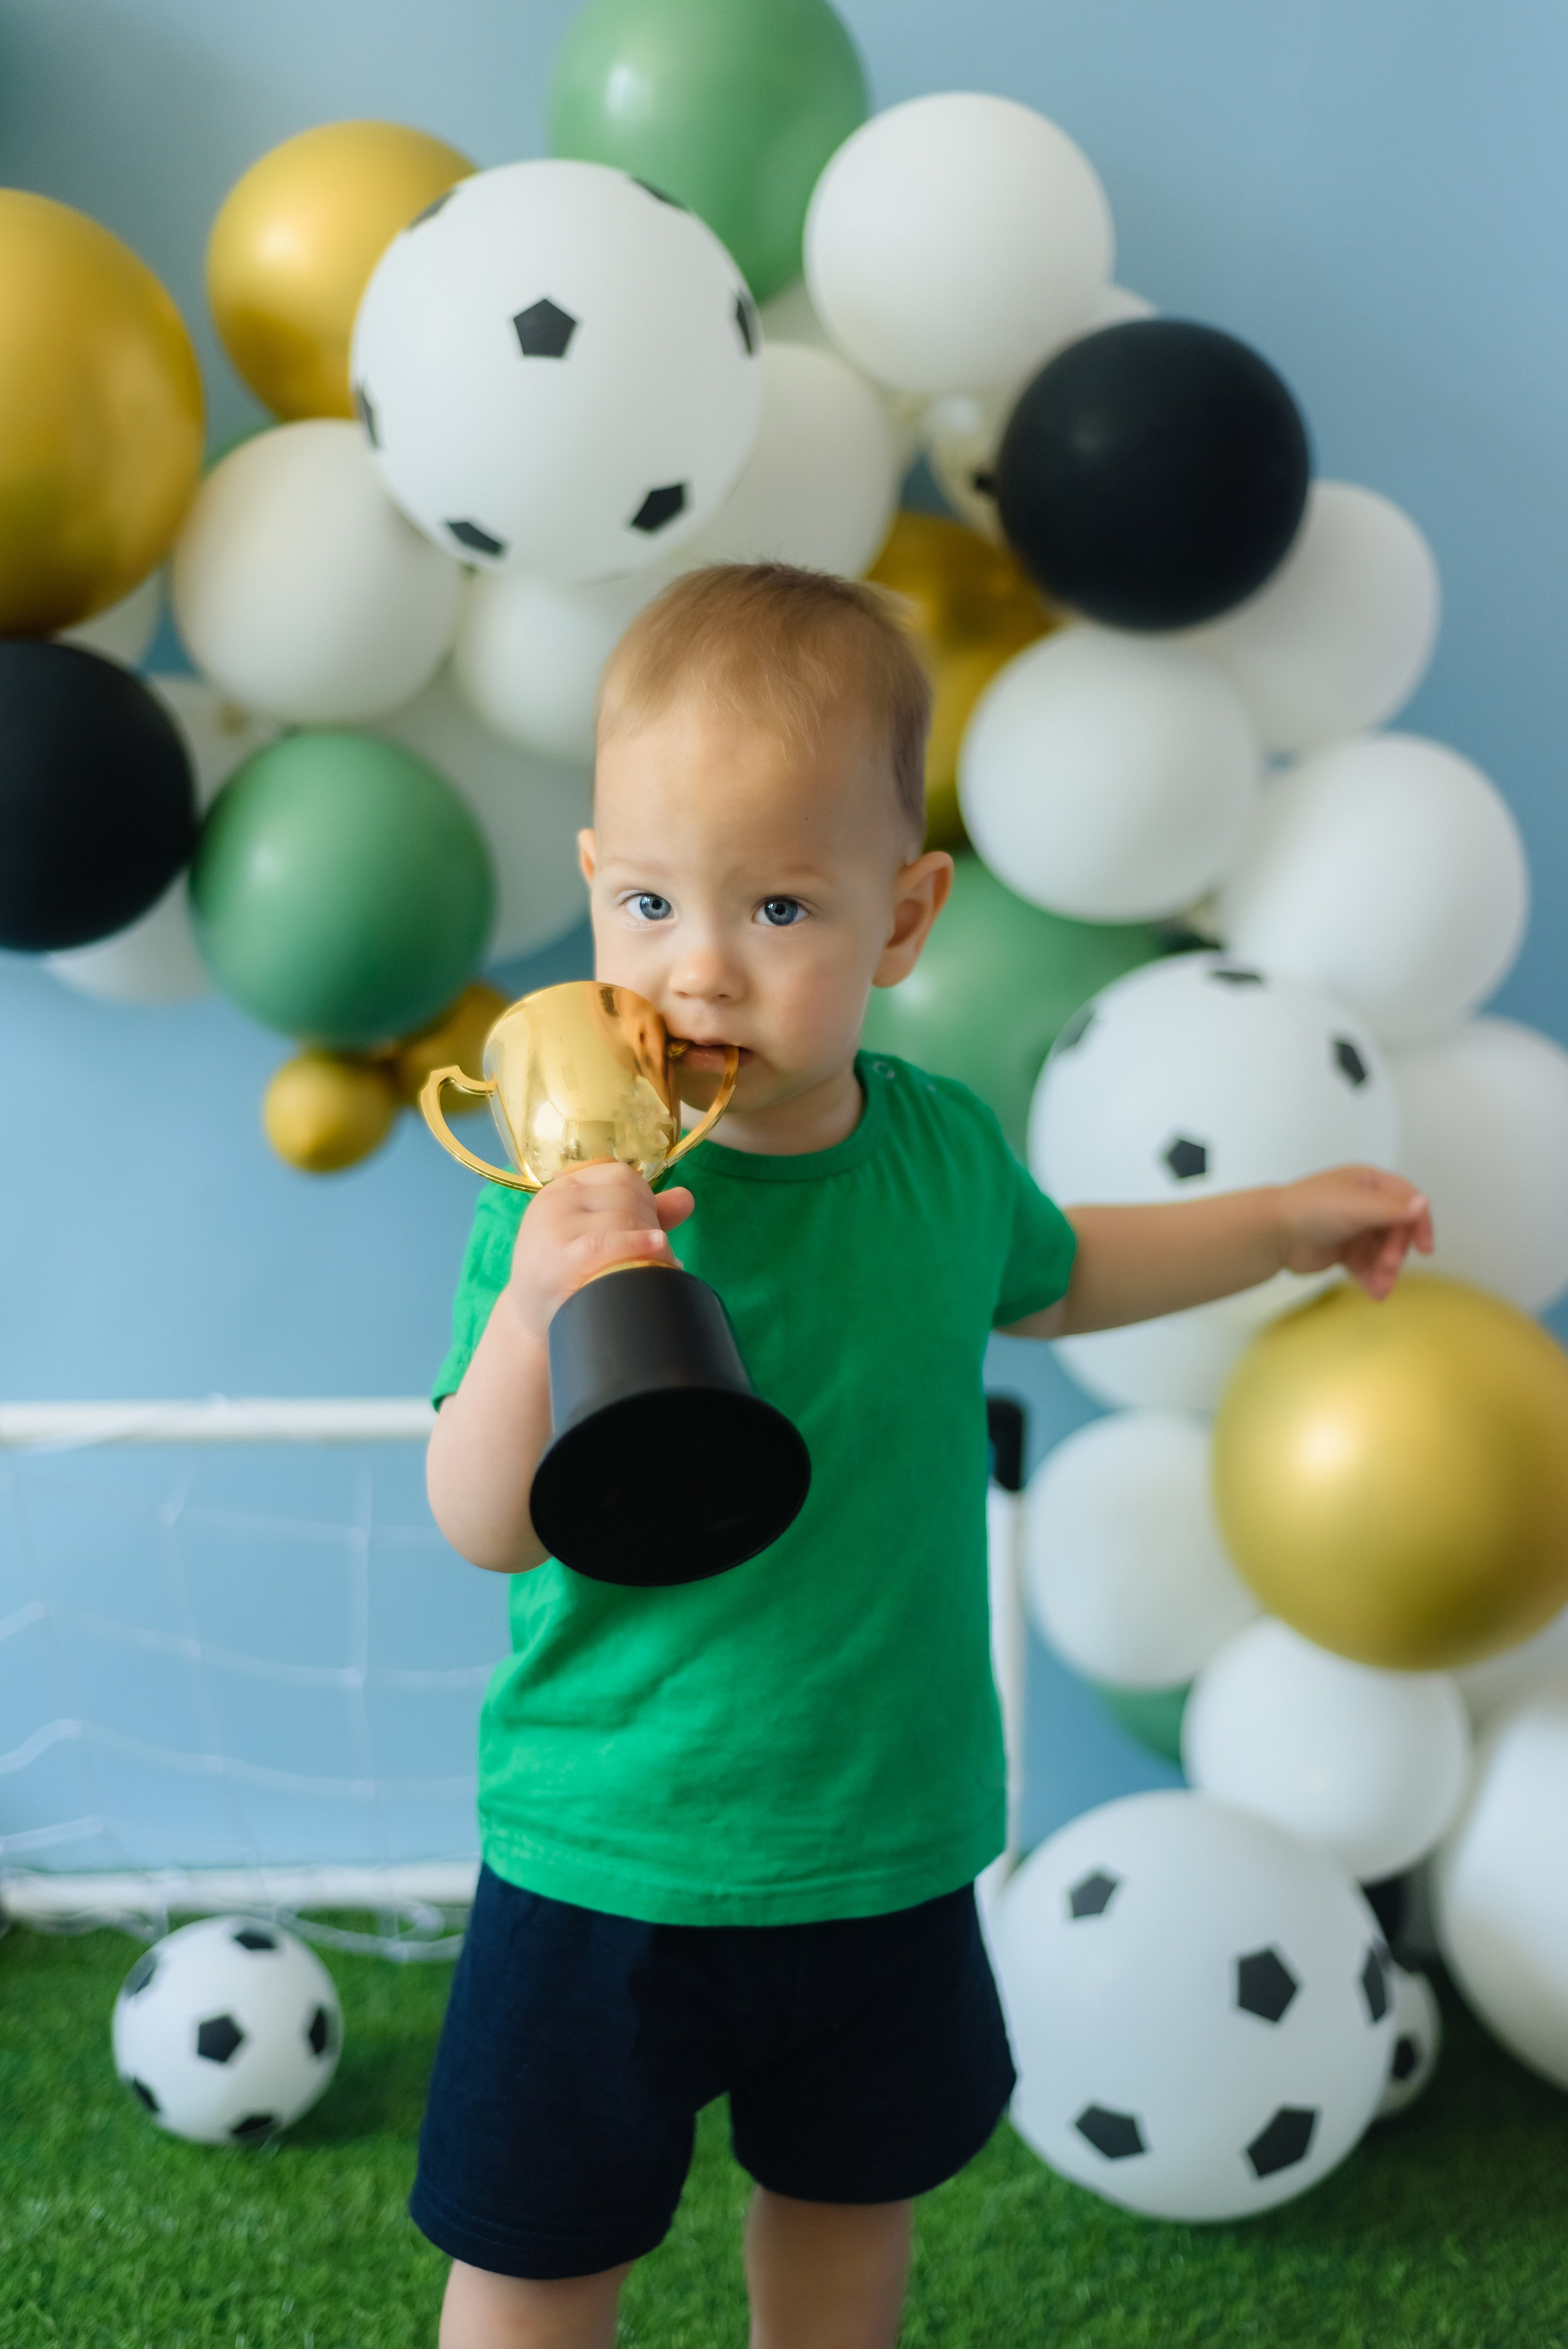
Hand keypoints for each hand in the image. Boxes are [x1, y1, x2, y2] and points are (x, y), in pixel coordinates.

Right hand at [502, 1163, 694, 1340]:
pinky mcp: (561, 1257)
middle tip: (654, 1256)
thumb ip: (640, 1214)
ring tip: (655, 1266)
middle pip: (627, 1195)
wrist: (529, 1320)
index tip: (649, 1225)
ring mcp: (556, 1227)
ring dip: (651, 1240)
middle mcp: (556, 1200)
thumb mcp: (594, 1235)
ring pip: (624, 1218)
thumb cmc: (566, 1275)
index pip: (619, 1174)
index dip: (645, 1197)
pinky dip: (637, 1244)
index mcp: (562, 1189)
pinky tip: (658, 1250)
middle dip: (650, 1222)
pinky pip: (607, 1242)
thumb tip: (686, 1198)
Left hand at [1276, 1165, 1433, 1300]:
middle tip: (1388, 1267)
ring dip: (1385, 1271)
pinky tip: (1375, 1294)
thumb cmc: (1311, 1210)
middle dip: (1396, 1252)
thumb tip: (1423, 1203)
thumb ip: (1392, 1208)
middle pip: (1397, 1231)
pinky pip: (1366, 1266)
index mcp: (1369, 1184)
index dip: (1419, 1223)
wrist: (1273, 1233)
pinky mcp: (1343, 1251)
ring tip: (1380, 1289)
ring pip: (1382, 1252)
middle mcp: (1364, 1204)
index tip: (1425, 1248)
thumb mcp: (1357, 1206)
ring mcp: (1354, 1228)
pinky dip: (1371, 1279)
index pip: (1407, 1201)